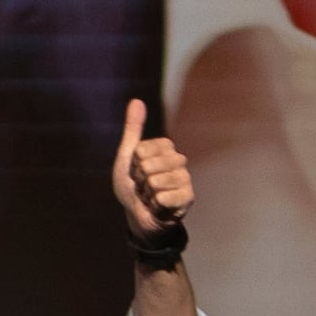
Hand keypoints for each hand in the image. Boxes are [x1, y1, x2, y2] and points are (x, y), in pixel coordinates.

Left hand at [113, 100, 193, 237]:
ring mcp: (185, 178)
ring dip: (146, 194)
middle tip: (143, 186)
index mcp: (165, 147)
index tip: (136, 171)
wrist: (138, 215)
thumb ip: (133, 129)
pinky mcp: (188, 197)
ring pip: (155, 182)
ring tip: (150, 196)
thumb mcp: (127, 156)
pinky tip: (158, 206)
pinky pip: (163, 197)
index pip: (142, 150)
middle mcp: (179, 160)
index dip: (133, 164)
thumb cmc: (133, 186)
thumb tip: (136, 100)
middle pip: (148, 166)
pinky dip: (154, 205)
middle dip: (139, 180)